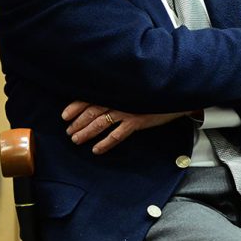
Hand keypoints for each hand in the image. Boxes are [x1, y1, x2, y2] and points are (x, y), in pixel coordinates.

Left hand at [63, 101, 191, 154]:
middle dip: (77, 123)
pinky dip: (105, 143)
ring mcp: (127, 110)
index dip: (74, 107)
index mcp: (115, 90)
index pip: (89, 98)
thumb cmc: (153, 93)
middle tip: (69, 133)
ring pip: (100, 123)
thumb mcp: (132, 91)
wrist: (175, 95)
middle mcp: (118, 99)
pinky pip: (117, 134)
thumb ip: (117, 94)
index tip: (64, 116)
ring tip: (77, 140)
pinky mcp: (137, 121)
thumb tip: (99, 103)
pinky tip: (97, 149)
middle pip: (91, 112)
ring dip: (86, 133)